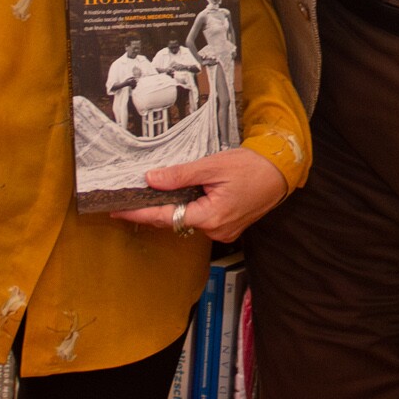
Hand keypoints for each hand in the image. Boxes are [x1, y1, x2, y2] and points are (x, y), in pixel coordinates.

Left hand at [111, 147, 287, 240]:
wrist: (280, 171)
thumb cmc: (251, 167)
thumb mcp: (213, 166)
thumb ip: (180, 175)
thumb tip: (152, 179)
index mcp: (210, 217)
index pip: (166, 217)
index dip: (140, 214)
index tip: (118, 212)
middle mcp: (216, 231)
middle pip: (175, 221)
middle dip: (154, 209)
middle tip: (131, 200)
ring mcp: (223, 232)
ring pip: (188, 220)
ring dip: (174, 207)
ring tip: (157, 192)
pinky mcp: (228, 227)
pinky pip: (201, 219)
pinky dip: (190, 208)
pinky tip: (184, 195)